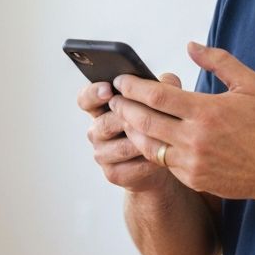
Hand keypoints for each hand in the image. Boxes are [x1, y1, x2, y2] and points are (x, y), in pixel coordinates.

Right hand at [77, 73, 183, 192]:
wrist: (162, 160)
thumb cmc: (157, 124)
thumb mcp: (159, 103)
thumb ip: (162, 87)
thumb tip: (168, 81)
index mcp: (101, 108)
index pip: (86, 98)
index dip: (93, 93)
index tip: (108, 90)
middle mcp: (97, 130)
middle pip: (105, 123)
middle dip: (128, 119)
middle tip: (146, 115)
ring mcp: (102, 153)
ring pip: (121, 146)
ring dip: (143, 142)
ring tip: (163, 138)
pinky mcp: (113, 173)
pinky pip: (131, 167)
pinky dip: (148, 162)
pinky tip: (162, 157)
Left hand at [110, 42, 254, 201]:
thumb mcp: (249, 84)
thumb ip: (218, 61)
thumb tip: (190, 45)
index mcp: (207, 111)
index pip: (156, 96)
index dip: (133, 86)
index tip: (121, 79)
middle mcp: (195, 138)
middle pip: (143, 120)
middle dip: (122, 107)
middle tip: (113, 97)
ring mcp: (192, 162)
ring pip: (147, 144)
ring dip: (130, 129)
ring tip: (123, 116)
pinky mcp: (192, 178)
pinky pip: (162, 161)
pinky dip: (150, 147)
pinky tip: (145, 136)